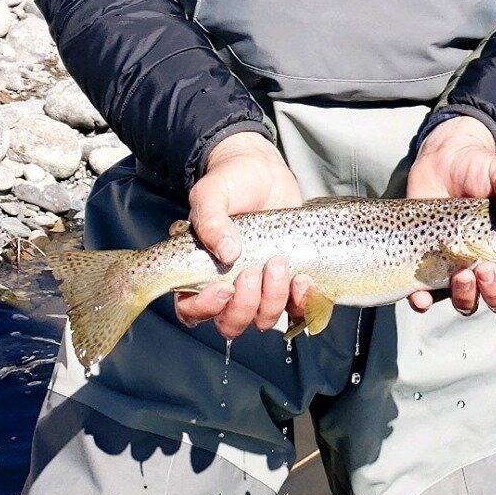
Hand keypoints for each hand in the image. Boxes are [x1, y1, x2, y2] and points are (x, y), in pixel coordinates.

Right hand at [174, 130, 310, 339]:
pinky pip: (296, 308)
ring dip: (272, 299)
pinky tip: (303, 279)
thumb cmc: (230, 182)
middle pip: (231, 322)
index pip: (192, 310)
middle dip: (245, 304)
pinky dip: (301, 301)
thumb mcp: (211, 194)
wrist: (264, 171)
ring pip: (263, 319)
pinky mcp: (288, 283)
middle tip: (253, 270)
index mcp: (199, 273)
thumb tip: (227, 253)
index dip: (207, 308)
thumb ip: (210, 220)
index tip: (224, 286)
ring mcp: (260, 288)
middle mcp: (228, 287)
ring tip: (278, 262)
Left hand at [404, 115, 495, 317]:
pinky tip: (421, 294)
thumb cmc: (480, 169)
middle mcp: (492, 266)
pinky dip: (424, 301)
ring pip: (469, 303)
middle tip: (486, 267)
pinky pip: (426, 298)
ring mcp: (460, 269)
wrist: (441, 161)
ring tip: (461, 272)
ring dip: (467, 296)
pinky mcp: (429, 268)